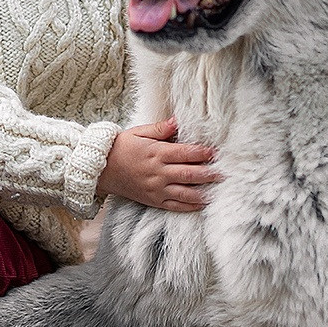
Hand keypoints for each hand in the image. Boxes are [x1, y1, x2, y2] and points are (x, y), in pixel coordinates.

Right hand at [97, 119, 218, 211]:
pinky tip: (203, 203)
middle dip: (209, 173)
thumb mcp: (139, 132)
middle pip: (190, 174)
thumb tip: (179, 121)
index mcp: (156, 153)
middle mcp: (158, 173)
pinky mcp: (154, 200)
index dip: (203, 152)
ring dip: (204, 192)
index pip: (186, 153)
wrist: (101, 170)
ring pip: (185, 193)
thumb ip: (161, 128)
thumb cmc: (122, 148)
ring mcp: (156, 189)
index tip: (217, 152)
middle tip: (226, 173)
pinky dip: (190, 206)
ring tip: (219, 190)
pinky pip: (175, 206)